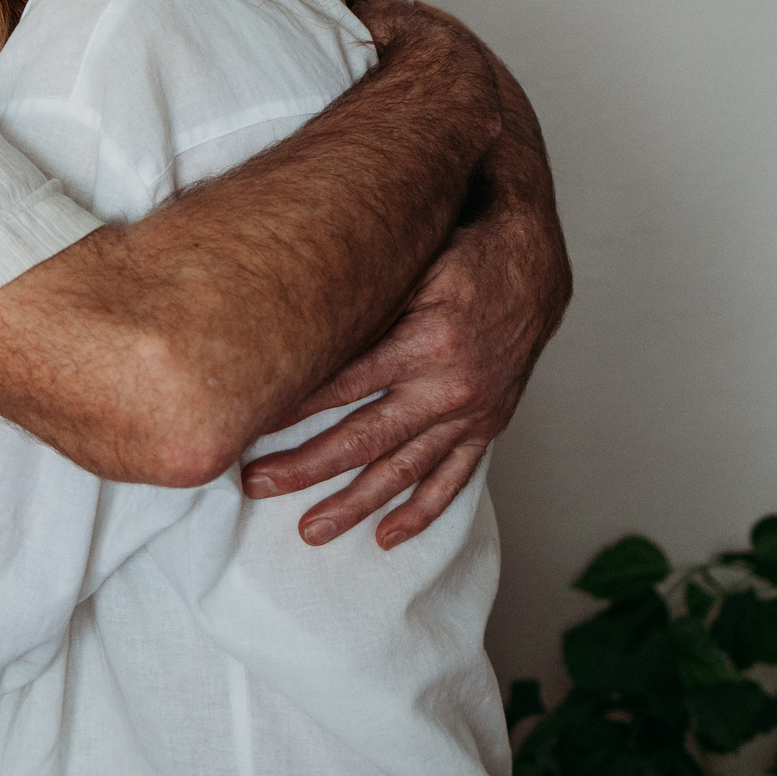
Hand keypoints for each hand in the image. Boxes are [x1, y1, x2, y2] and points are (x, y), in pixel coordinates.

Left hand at [242, 52, 566, 548]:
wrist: (532, 246)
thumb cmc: (458, 239)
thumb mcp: (408, 255)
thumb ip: (357, 290)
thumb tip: (281, 309)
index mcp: (426, 339)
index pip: (340, 384)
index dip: (289, 407)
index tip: (244, 425)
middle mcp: (451, 384)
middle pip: (364, 439)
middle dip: (305, 466)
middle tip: (254, 485)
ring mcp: (474, 409)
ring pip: (405, 470)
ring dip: (355, 503)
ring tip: (309, 530)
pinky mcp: (491, 420)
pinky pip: (455, 476)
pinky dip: (422, 510)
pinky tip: (388, 536)